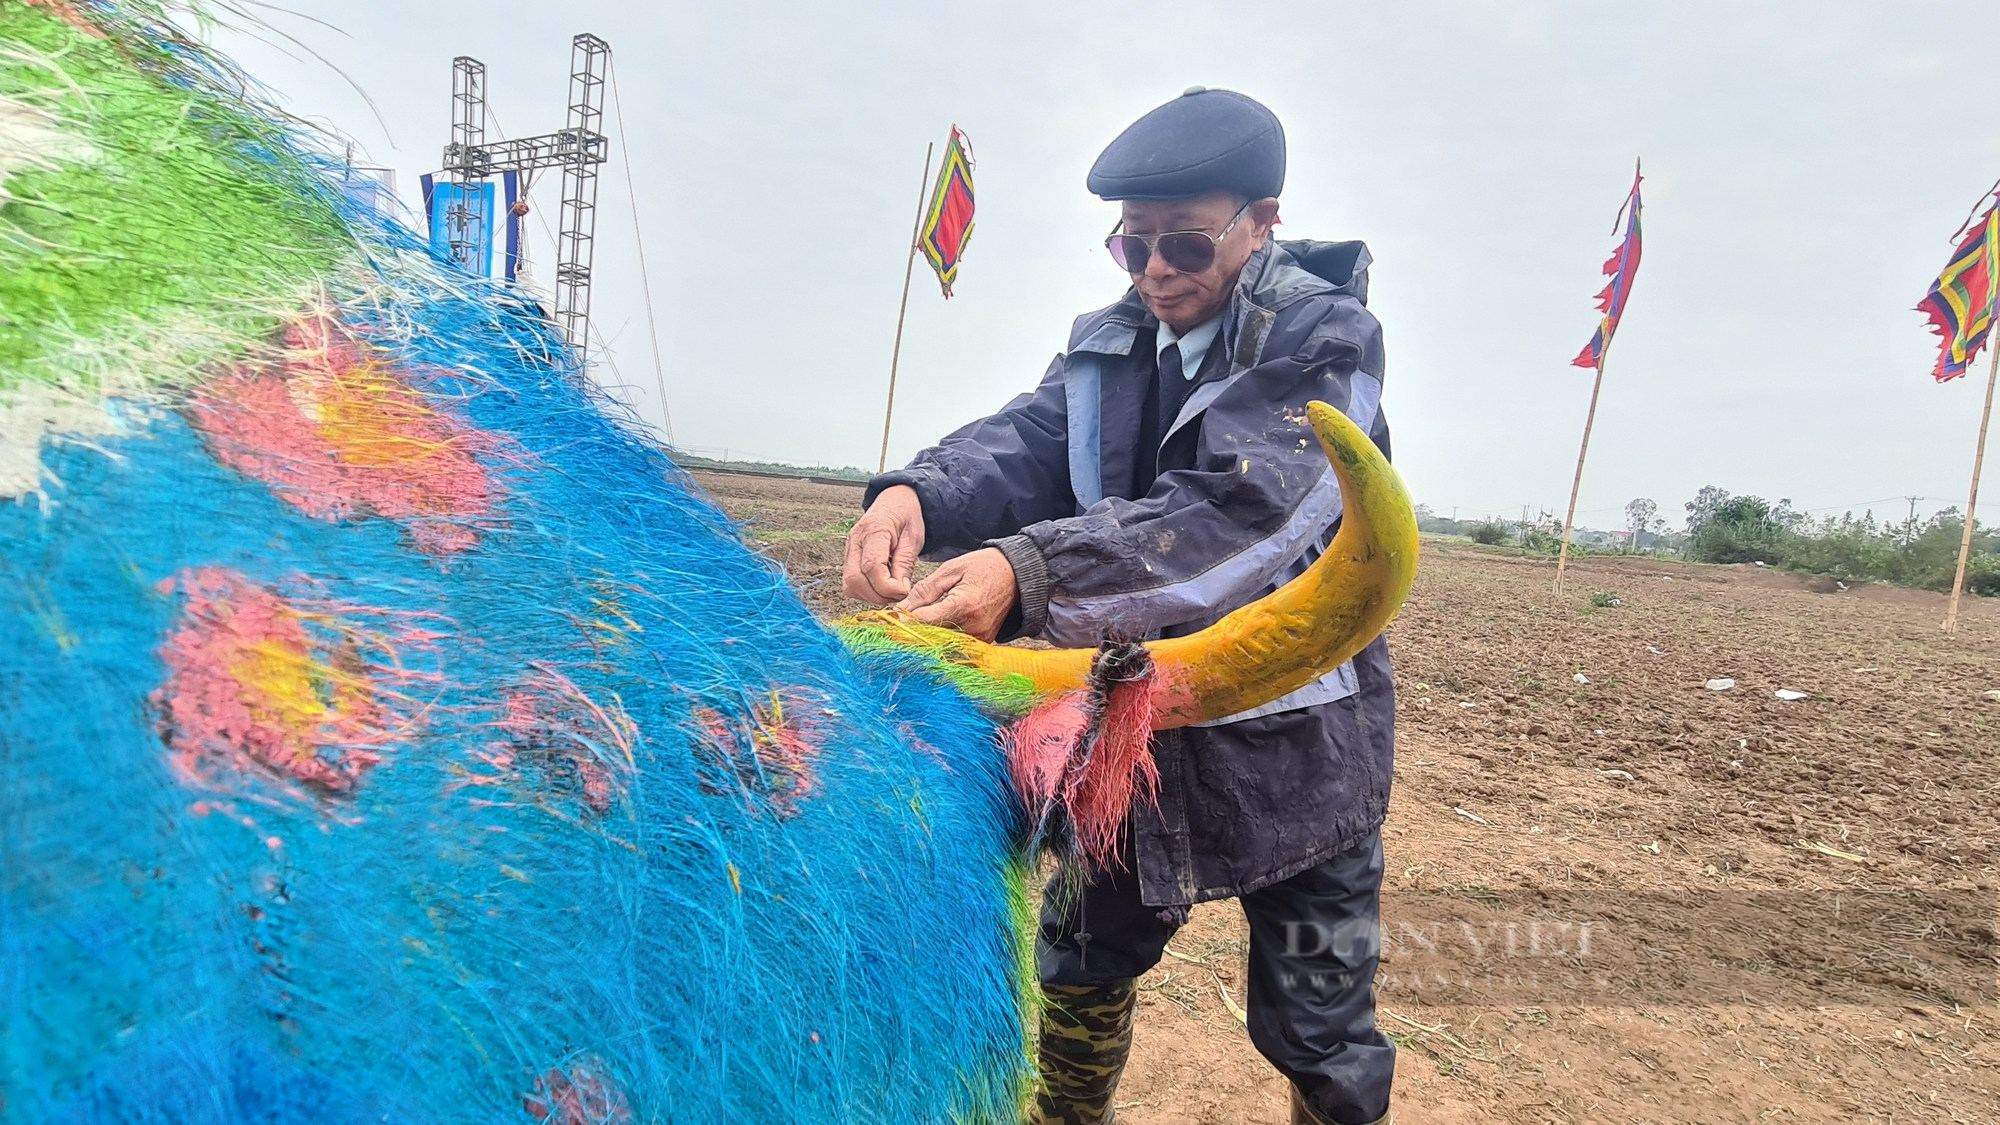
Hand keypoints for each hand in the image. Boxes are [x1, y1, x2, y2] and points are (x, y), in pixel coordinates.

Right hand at [843, 485, 924, 603]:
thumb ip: (905, 563)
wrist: (895, 502)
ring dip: (871, 596)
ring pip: (850, 586)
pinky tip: (882, 586)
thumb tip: (899, 590)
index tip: (903, 591)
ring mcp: (849, 550)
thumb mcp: (914, 537)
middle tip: (898, 594)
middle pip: (855, 580)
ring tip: (891, 590)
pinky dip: (866, 592)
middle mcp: (855, 541)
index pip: (872, 567)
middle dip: (878, 595)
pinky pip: (850, 584)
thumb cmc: (906, 516)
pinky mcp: (848, 559)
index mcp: (874, 530)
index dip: (887, 587)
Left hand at [897, 547, 1016, 642]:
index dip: (906, 621)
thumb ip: (925, 591)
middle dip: (915, 632)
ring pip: (944, 645)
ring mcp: (981, 637)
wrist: (1017, 574)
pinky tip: (937, 630)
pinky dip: (944, 639)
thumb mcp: (951, 570)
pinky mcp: (984, 642)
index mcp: (963, 605)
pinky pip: (958, 646)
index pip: (925, 621)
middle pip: (932, 637)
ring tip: (919, 626)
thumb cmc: (984, 567)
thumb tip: (901, 608)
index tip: (892, 620)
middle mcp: (974, 626)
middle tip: (901, 626)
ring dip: (929, 638)